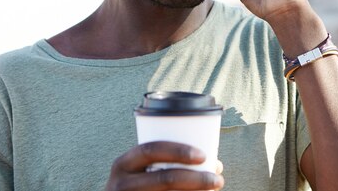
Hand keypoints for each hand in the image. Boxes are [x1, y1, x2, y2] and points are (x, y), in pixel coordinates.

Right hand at [105, 141, 223, 189]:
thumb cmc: (137, 185)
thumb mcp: (140, 171)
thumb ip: (167, 163)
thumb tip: (215, 165)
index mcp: (124, 164)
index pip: (150, 150)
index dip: (177, 151)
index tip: (203, 155)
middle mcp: (121, 184)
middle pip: (164, 179)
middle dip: (196, 179)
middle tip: (217, 179)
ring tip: (214, 188)